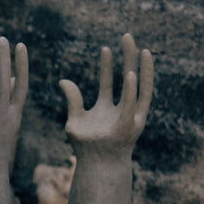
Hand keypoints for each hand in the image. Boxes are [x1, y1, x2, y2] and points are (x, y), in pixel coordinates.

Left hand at [59, 33, 152, 155]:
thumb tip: (63, 80)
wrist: (96, 167)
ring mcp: (129, 116)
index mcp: (107, 109)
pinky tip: (131, 74)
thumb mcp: (74, 121)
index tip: (105, 48)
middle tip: (127, 36)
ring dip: (139, 68)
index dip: (107, 66)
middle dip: (128, 57)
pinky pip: (133, 104)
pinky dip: (134, 90)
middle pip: (127, 78)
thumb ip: (72, 100)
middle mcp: (121, 109)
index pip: (110, 81)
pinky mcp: (130, 125)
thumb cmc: (85, 148)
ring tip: (140, 48)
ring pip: (138, 87)